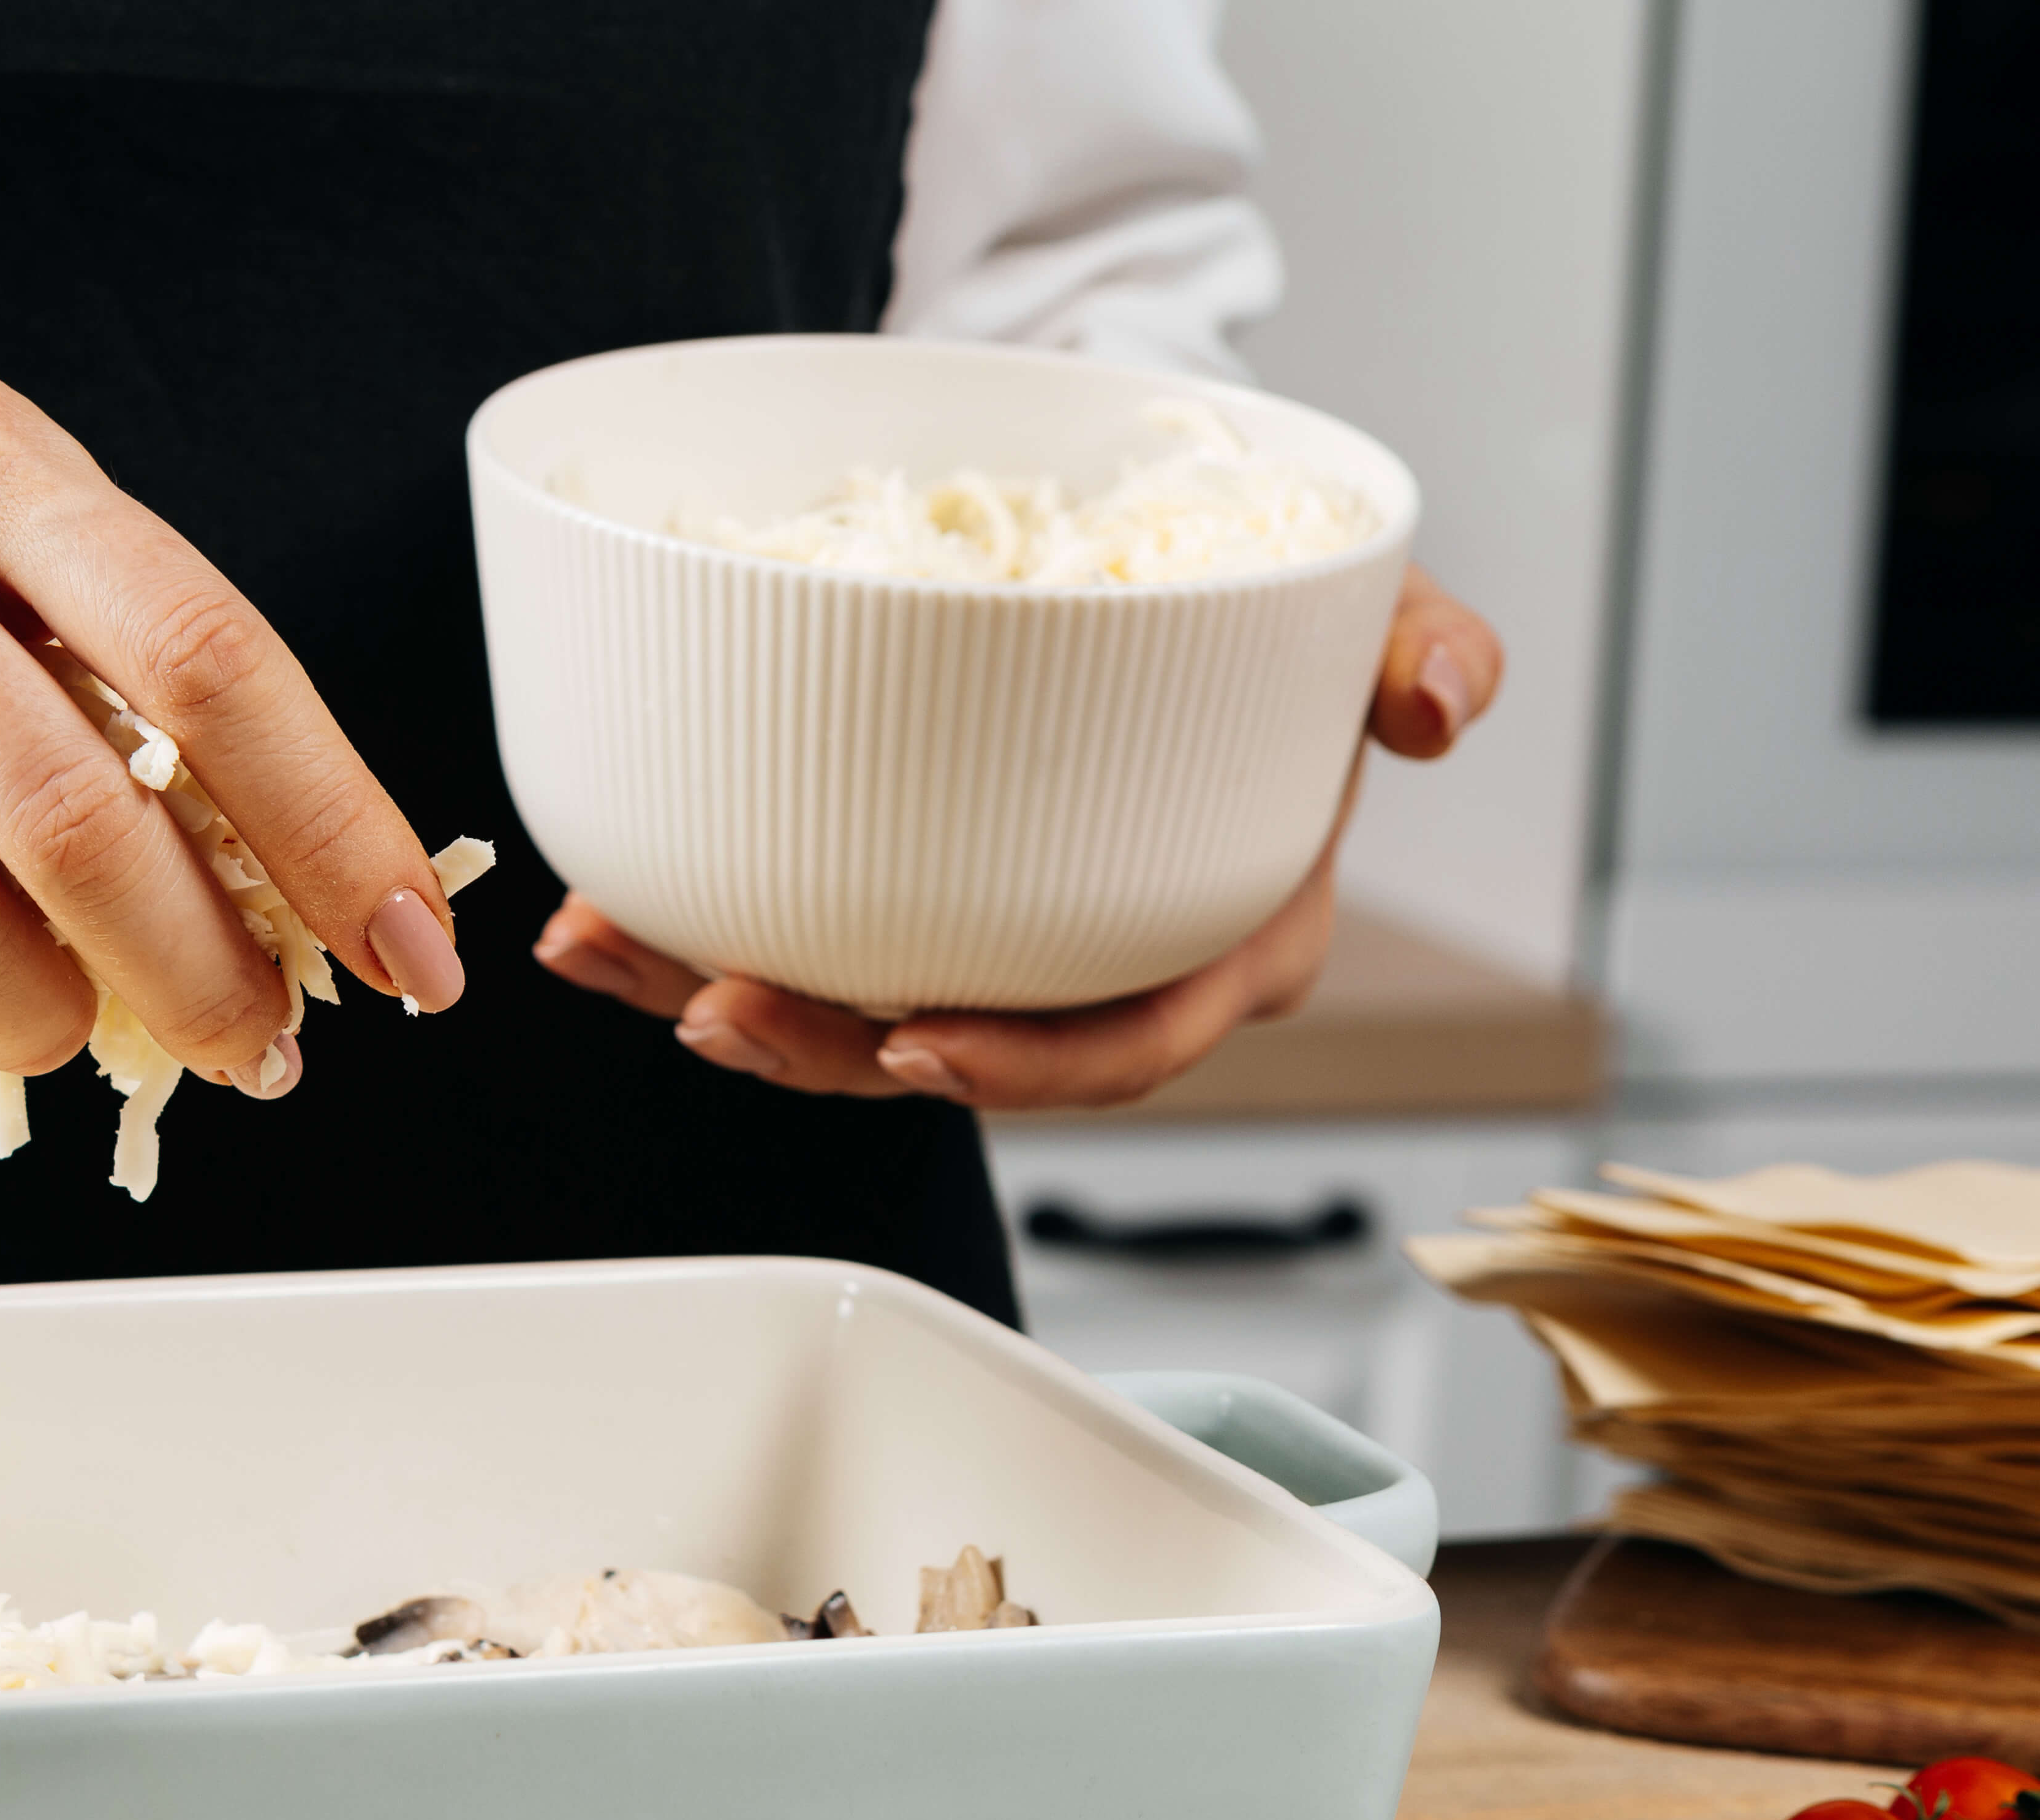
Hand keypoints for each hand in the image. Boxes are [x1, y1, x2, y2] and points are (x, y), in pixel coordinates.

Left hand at [532, 562, 1502, 1111]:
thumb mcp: (1368, 610)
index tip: (921, 1039)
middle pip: (953, 1056)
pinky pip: (779, 938)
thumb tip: (1443, 697)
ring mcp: (979, 937)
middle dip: (826, 1053)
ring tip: (618, 956)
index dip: (1025, 1065)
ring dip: (718, 999)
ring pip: (843, 1014)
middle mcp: (1088, 961)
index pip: (1124, 1046)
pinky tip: (596, 909)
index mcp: (1212, 936)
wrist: (1163, 534)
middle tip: (717, 1005)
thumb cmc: (1270, 601)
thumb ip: (1419, 647)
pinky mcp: (888, 890)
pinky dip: (678, 928)